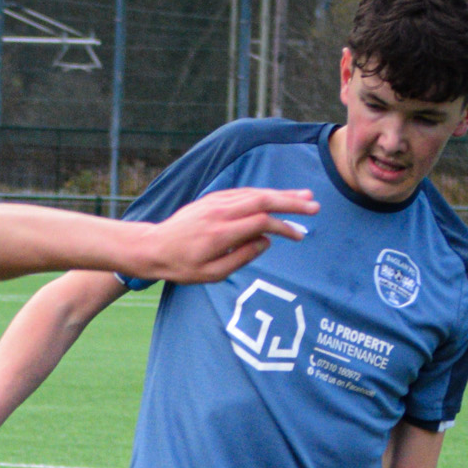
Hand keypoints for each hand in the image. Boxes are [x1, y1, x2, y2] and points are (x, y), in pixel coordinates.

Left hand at [137, 187, 319, 284]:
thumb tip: (266, 241)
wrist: (153, 247)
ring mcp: (215, 202)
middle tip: (314, 205)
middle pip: (262, 200)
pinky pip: (243, 193)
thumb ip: (241, 258)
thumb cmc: (182, 267)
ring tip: (304, 196)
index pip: (260, 221)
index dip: (282, 226)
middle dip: (290, 202)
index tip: (297, 235)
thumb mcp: (211, 274)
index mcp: (220, 233)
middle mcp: (219, 212)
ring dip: (280, 194)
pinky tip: (277, 197)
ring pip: (254, 193)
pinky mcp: (213, 198)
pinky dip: (263, 194)